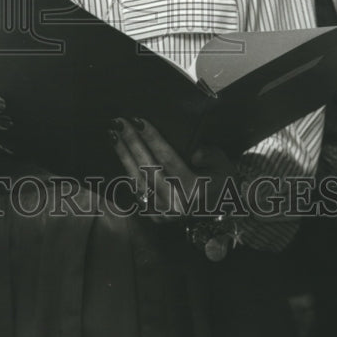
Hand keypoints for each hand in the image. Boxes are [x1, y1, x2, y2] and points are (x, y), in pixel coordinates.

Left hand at [110, 117, 234, 219]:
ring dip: (124, 155)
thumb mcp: (223, 163)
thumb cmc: (220, 180)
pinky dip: (127, 170)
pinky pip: (137, 189)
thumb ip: (210, 155)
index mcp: (194, 189)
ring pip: (138, 179)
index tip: (139, 121)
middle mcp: (176, 203)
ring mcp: (164, 212)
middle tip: (119, 123)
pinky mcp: (155, 216)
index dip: (152, 139)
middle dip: (132, 143)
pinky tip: (121, 153)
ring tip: (114, 134)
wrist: (220, 208)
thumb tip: (194, 154)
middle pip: (148, 167)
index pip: (167, 158)